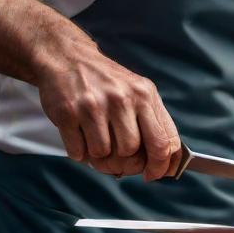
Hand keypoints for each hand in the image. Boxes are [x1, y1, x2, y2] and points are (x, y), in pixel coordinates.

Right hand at [35, 39, 181, 180]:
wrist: (68, 58)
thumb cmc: (107, 83)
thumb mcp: (138, 93)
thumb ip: (154, 124)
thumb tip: (165, 164)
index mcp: (145, 95)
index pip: (163, 142)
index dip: (160, 166)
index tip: (153, 174)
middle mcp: (122, 99)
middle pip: (132, 153)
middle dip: (126, 164)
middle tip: (119, 160)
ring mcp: (94, 106)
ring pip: (104, 155)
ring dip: (100, 158)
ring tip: (97, 142)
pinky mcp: (68, 113)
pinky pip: (79, 153)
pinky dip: (80, 153)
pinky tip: (80, 136)